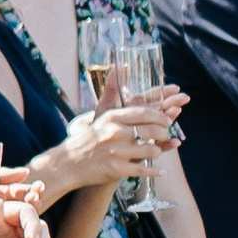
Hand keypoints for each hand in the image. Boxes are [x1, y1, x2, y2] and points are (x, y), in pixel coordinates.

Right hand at [47, 92, 184, 194]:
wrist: (68, 163)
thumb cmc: (89, 138)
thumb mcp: (101, 114)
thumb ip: (114, 93)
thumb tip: (121, 66)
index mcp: (113, 117)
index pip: (146, 112)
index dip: (162, 116)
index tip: (169, 119)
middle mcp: (115, 133)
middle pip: (152, 130)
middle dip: (164, 133)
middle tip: (166, 135)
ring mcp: (116, 152)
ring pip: (151, 150)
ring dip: (157, 151)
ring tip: (156, 150)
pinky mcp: (116, 169)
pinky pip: (143, 169)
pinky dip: (154, 171)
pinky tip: (160, 171)